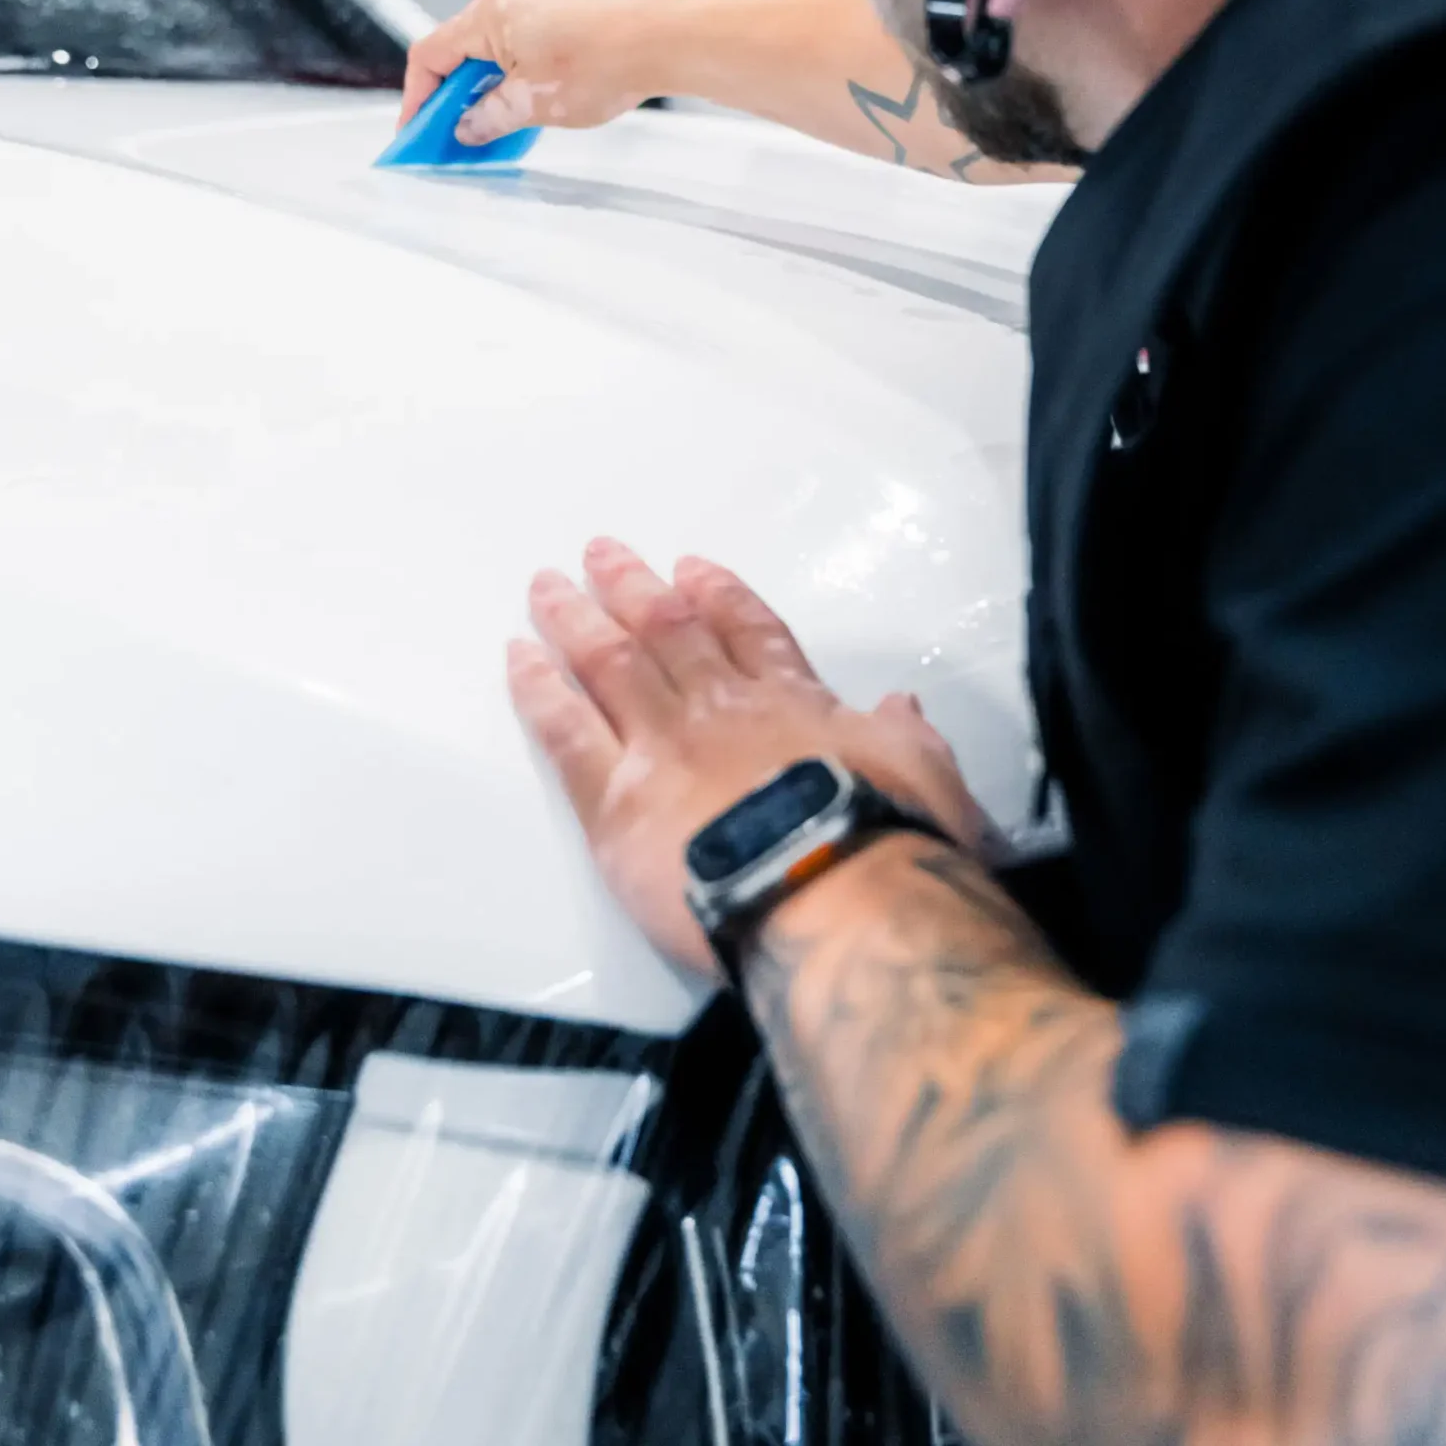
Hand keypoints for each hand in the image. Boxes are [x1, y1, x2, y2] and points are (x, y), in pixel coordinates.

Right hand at [399, 0, 666, 145]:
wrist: (661, 44)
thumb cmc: (602, 62)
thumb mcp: (531, 105)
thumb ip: (488, 117)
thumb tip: (467, 127)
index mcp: (488, 16)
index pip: (430, 56)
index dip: (417, 98)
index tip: (416, 131)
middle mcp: (508, 2)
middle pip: (460, 54)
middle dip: (452, 100)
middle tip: (450, 138)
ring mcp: (537, 6)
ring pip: (493, 55)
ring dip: (486, 94)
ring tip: (489, 133)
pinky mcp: (562, 16)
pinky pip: (521, 50)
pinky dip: (513, 81)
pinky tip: (524, 112)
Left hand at [509, 539, 988, 979]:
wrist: (829, 893)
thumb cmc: (886, 841)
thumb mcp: (927, 777)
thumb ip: (906, 737)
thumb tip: (904, 709)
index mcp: (793, 703)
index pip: (750, 631)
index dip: (718, 595)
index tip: (689, 568)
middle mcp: (720, 709)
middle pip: (666, 631)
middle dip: (630, 587)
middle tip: (599, 552)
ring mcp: (662, 746)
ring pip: (608, 663)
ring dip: (575, 617)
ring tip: (545, 585)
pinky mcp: (615, 800)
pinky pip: (565, 730)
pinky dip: (538, 689)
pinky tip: (518, 657)